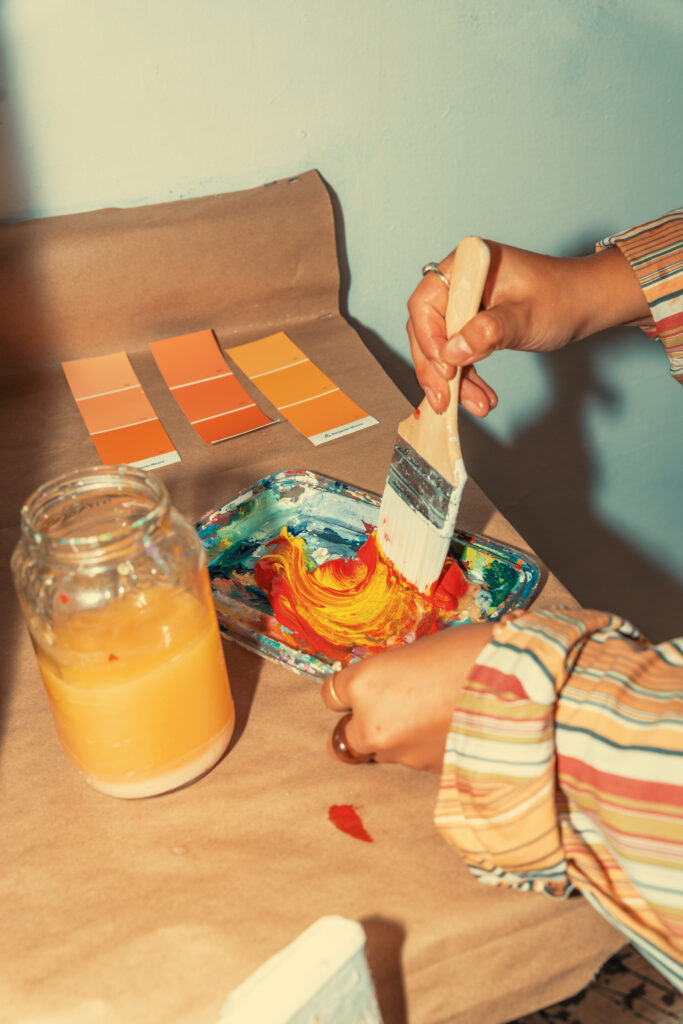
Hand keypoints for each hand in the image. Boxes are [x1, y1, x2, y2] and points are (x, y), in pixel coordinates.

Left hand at [321, 622, 493, 772]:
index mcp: (366, 683)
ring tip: (428, 715)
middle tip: (385, 709)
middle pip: (343, 738)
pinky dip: (422, 748)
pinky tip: (448, 728)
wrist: (521, 688)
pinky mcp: (427, 773)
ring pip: (380, 752)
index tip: (361, 685)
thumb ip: (396, 671)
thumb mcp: (422, 651)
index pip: (330, 695)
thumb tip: (392, 682)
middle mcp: (373, 723)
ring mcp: (400, 754)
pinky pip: (412, 760)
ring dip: (394, 738)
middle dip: (359, 726)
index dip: (348, 690)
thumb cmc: (473, 651)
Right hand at [408, 241, 649, 414]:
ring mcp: (465, 303)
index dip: (429, 337)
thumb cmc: (563, 298)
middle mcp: (460, 281)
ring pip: (441, 347)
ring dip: (453, 381)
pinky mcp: (472, 323)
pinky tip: (479, 397)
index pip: (426, 302)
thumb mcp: (525, 317)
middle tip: (445, 400)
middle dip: (436, 369)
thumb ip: (487, 331)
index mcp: (468, 265)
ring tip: (474, 405)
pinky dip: (466, 377)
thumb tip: (453, 351)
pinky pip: (458, 353)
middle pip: (427, 328)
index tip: (445, 367)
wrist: (587, 304)